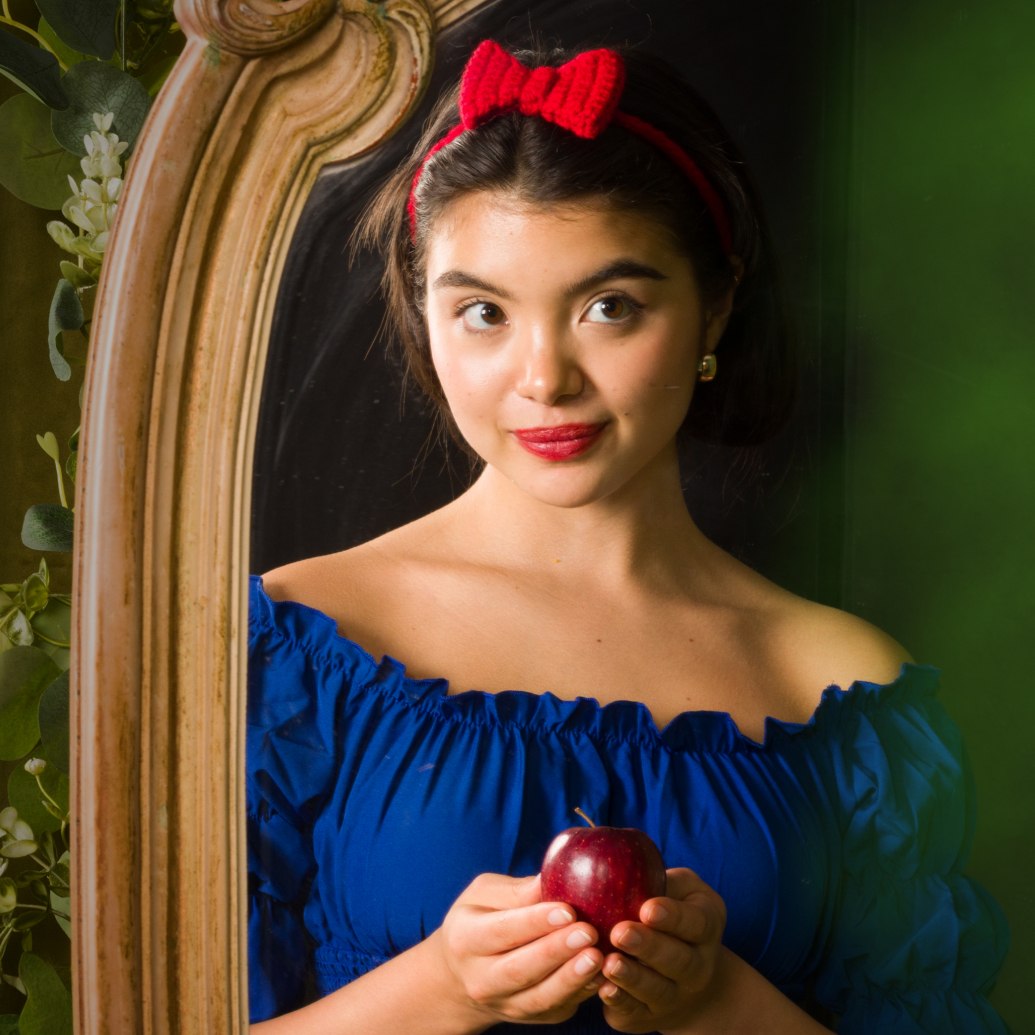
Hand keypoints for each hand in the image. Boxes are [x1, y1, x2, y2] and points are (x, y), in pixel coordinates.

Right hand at [432, 872, 604, 1027]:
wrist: (463, 974)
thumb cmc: (478, 920)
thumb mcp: (483, 896)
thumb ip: (515, 891)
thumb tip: (549, 878)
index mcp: (465, 940)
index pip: (501, 931)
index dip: (534, 922)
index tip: (566, 910)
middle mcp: (481, 979)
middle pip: (520, 969)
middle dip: (556, 951)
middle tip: (588, 932)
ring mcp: (505, 1004)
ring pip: (539, 997)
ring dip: (570, 979)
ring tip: (597, 956)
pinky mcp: (529, 1017)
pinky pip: (556, 1009)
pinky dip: (579, 993)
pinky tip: (599, 974)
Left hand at [597, 867, 727, 1033]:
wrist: (684, 977)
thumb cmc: (672, 914)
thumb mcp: (676, 888)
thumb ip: (654, 874)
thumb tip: (609, 853)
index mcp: (705, 926)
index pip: (695, 922)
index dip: (672, 916)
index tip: (648, 907)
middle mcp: (698, 966)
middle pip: (678, 960)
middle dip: (649, 947)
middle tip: (620, 931)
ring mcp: (676, 996)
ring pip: (657, 990)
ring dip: (631, 977)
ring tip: (608, 962)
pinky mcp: (649, 1017)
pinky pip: (634, 1012)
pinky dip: (619, 1001)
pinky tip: (601, 987)